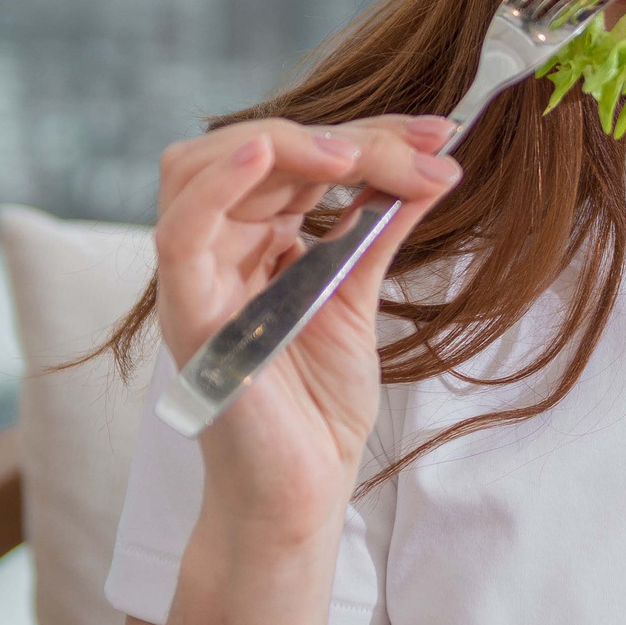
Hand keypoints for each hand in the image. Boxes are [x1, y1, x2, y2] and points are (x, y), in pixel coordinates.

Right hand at [151, 114, 461, 540]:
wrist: (303, 491)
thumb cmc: (319, 405)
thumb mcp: (360, 294)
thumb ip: (382, 226)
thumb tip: (438, 164)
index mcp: (257, 239)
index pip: (299, 155)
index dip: (370, 134)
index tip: (444, 135)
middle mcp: (219, 247)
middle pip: (256, 147)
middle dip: (345, 134)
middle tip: (425, 144)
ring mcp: (196, 278)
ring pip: (203, 167)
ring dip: (284, 144)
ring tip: (355, 154)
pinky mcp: (188, 315)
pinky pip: (181, 233)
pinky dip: (218, 184)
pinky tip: (267, 152)